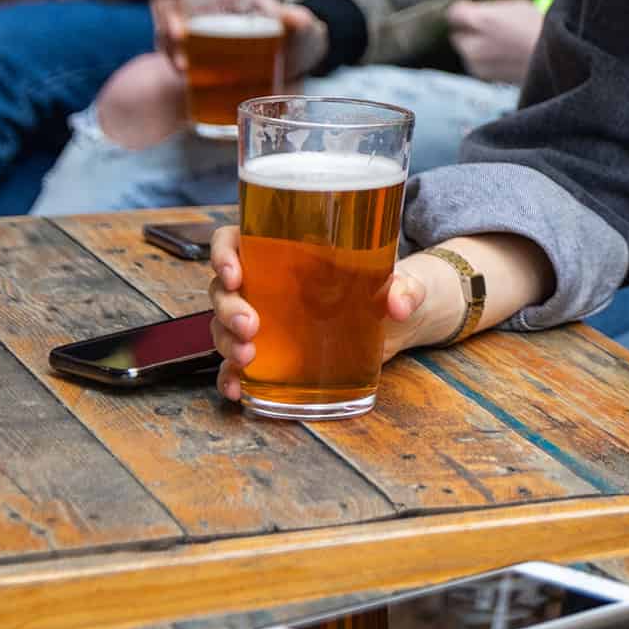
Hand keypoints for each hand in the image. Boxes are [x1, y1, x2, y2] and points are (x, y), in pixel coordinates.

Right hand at [148, 0, 328, 79]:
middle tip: (179, 36)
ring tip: (183, 66)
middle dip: (170, 18)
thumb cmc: (289, 32)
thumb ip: (297, 21)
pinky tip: (185, 74)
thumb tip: (300, 20)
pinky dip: (176, 61)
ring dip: (170, 46)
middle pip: (173, 4)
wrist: (289, 61)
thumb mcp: (296, 26)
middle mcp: (205, 6)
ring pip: (168, 30)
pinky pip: (174, 53)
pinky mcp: (193, 52)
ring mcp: (195, 29)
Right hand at [208, 228, 456, 402]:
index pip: (236, 240)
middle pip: (224, 289)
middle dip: (227, 308)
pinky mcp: (274, 352)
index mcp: (285, 250)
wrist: (399, 322)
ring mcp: (267, 319)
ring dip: (227, 342)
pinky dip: (231, 377)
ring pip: (224, 326)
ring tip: (248, 358)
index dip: (223, 252)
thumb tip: (399, 303)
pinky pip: (238, 364)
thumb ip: (405, 288)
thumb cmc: (391, 286)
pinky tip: (238, 389)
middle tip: (249, 326)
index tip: (234, 274)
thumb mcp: (403, 281)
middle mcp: (267, 283)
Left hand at [446, 0, 544, 85]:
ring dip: (476, 47)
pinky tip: (503, 56)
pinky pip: (476, 64)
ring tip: (501, 44)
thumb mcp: (516, 6)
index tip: (472, 12)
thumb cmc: (539, 28)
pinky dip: (485, 60)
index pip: (454, 13)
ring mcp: (476, 62)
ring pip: (466, 50)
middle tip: (489, 30)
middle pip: (457, 34)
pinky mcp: (483, 76)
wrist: (556, 57)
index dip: (465, 12)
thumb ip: (490, 10)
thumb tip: (479, 13)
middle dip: (469, 31)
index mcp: (479, 20)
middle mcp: (472, 43)